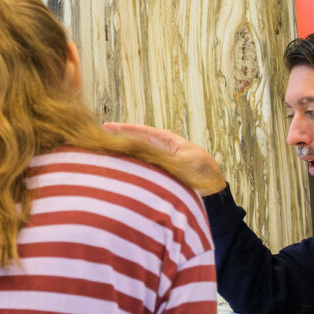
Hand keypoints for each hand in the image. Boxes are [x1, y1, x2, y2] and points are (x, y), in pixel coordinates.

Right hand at [103, 123, 227, 195]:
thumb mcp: (185, 161)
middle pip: (136, 140)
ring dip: (123, 150)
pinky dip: (130, 163)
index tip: (107, 126)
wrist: (213, 187)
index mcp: (167, 140)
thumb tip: (145, 158)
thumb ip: (165, 158)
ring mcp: (160, 160)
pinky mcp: (160, 172)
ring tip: (106, 148)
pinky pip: (141, 165)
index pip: (141, 132)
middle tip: (101, 134)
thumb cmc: (202, 171)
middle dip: (120, 137)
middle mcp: (161, 148)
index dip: (124, 128)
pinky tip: (119, 166)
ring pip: (137, 152)